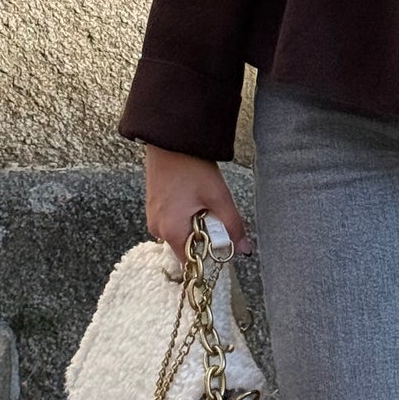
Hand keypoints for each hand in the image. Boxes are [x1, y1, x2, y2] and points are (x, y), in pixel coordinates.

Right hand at [143, 144, 253, 264]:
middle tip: (215, 212)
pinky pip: (173, 219)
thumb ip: (232, 225)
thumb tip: (245, 250)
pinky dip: (187, 214)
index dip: (209, 257)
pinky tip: (193, 195)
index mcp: (170, 231)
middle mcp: (157, 228)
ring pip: (181, 231)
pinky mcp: (154, 204)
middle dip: (205, 236)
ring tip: (204, 200)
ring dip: (196, 223)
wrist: (171, 138)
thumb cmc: (192, 166)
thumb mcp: (218, 196)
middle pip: (187, 246)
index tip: (223, 245)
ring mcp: (153, 216)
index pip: (191, 262)